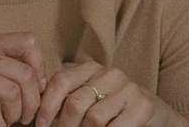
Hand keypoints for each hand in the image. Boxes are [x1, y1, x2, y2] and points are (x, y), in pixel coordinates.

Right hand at [0, 32, 46, 126]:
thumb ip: (4, 65)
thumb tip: (43, 80)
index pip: (28, 41)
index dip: (40, 66)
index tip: (38, 87)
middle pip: (25, 73)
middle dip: (33, 100)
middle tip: (27, 116)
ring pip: (12, 93)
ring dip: (16, 114)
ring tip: (10, 121)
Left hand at [35, 60, 186, 126]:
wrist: (152, 112)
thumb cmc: (110, 108)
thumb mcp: (87, 97)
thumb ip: (65, 99)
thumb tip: (37, 112)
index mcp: (91, 68)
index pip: (61, 81)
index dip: (47, 105)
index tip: (40, 124)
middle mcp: (111, 73)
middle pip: (76, 102)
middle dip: (64, 125)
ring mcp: (129, 88)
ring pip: (94, 118)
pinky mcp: (143, 106)